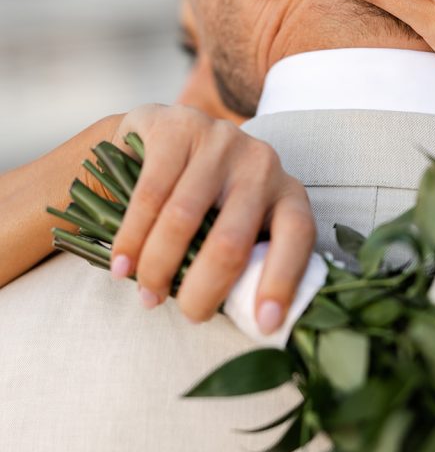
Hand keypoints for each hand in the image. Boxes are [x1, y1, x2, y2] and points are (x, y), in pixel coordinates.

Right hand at [108, 104, 315, 329]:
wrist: (162, 138)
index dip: (283, 281)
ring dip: (158, 267)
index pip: (297, 236)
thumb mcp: (237, 227)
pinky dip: (131, 238)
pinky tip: (121, 265)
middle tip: (187, 315)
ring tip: (147, 295)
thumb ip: (246, 262)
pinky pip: (150, 193)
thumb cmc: (207, 203)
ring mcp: (220, 139)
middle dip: (204, 289)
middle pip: (232, 239)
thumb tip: (249, 324)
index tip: (266, 324)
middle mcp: (262, 162)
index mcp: (287, 192)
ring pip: (184, 218)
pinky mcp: (178, 126)